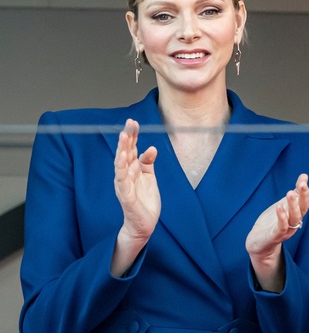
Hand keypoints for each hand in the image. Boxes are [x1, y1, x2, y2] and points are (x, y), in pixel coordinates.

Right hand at [111, 119, 159, 275]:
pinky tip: (124, 159)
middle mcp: (125, 175)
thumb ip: (148, 162)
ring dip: (121, 150)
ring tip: (123, 137)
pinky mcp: (126, 196)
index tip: (133, 122)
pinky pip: (122, 181)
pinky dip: (122, 170)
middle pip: (124, 153)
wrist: (144, 223)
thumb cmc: (145, 199)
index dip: (131, 136)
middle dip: (126, 138)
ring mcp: (124, 185)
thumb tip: (151, 147)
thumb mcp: (149, 177)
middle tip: (129, 124)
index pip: (130, 149)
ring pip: (120, 165)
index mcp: (131, 169)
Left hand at [246, 173, 308, 291]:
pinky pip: (281, 227)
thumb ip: (296, 191)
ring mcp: (287, 229)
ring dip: (294, 205)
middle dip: (304, 196)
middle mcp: (295, 221)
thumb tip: (305, 175)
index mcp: (299, 212)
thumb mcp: (285, 203)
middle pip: (304, 208)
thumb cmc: (273, 221)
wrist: (259, 241)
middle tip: (303, 184)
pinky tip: (279, 207)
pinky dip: (281, 217)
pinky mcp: (275, 235)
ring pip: (295, 217)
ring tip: (290, 193)